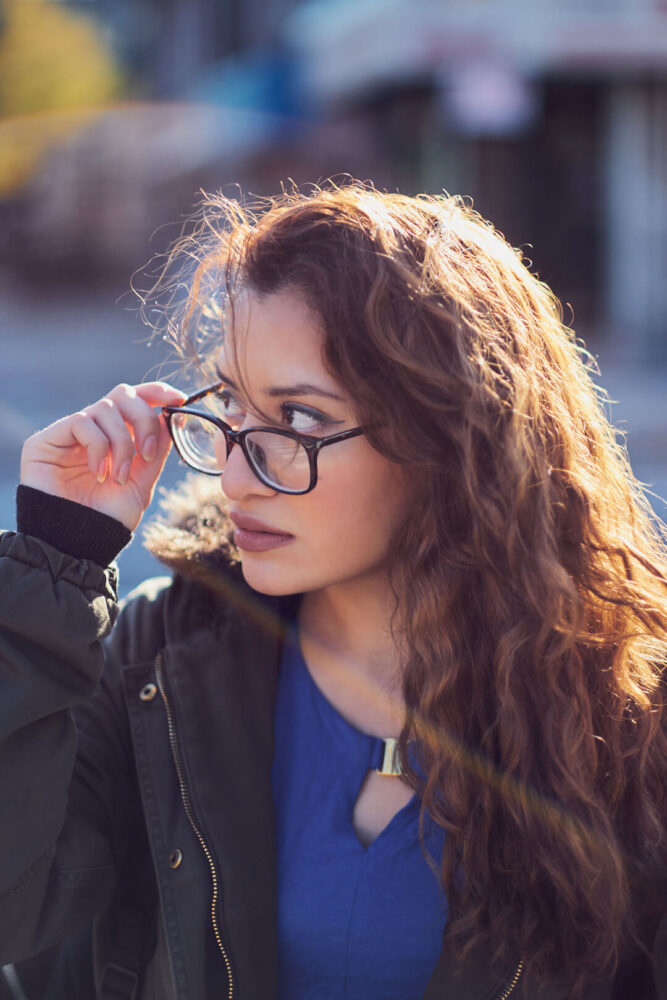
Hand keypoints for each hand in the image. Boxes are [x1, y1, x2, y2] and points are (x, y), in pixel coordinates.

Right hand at [20, 382, 186, 530]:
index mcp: (117, 435)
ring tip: (119, 477)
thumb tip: (170, 418)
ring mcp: (70, 432)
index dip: (158, 393)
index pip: (136, 399)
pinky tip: (98, 473)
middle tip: (147, 454)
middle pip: (124, 394)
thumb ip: (156, 450)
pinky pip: (82, 421)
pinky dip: (99, 447)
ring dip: (122, 444)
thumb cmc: (109, 517)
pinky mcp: (47, 439)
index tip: (179, 400)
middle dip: (143, 419)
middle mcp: (94, 429)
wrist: (80, 541)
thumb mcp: (143, 482)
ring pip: (106, 408)